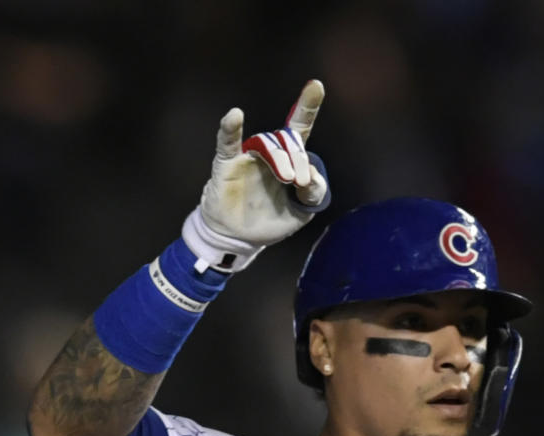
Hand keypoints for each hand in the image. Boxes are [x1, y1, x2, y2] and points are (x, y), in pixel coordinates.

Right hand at [182, 79, 329, 273]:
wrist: (238, 239)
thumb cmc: (270, 220)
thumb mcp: (300, 213)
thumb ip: (312, 194)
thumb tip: (310, 176)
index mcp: (289, 160)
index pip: (299, 129)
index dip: (307, 108)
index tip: (316, 87)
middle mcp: (270, 153)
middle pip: (287, 140)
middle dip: (298, 159)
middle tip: (299, 182)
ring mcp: (248, 157)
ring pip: (267, 144)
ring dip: (279, 158)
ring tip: (287, 178)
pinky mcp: (227, 165)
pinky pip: (227, 143)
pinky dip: (229, 129)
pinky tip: (234, 116)